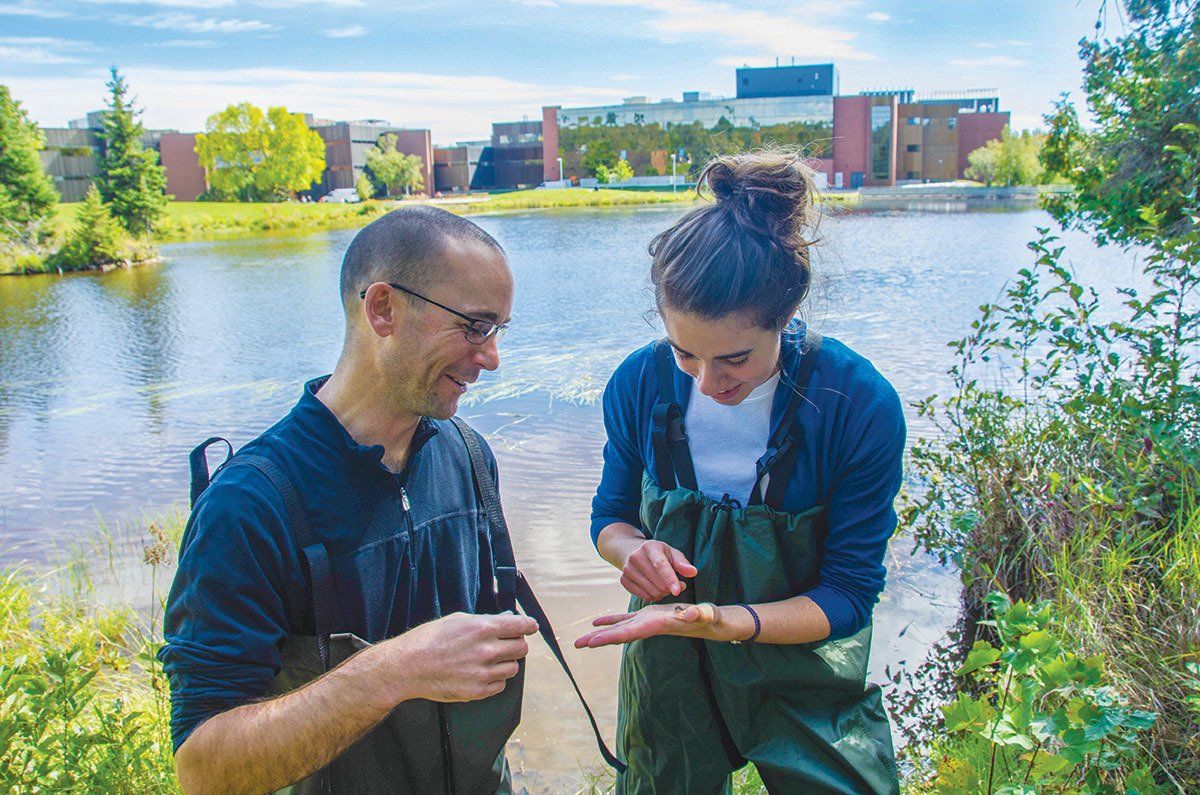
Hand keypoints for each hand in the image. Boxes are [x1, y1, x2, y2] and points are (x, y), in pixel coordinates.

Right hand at [377, 612, 537, 704]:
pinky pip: (500, 685)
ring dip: (506, 663)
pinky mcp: (478, 691)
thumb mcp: (457, 619)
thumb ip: (484, 621)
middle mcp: (487, 650)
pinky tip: (480, 673)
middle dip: (516, 644)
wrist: (408, 667)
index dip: (529, 625)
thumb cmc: (429, 640)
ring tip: (489, 660)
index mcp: (483, 628)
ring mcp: (483, 673)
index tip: (531, 626)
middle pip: (521, 648)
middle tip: (507, 644)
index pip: (520, 625)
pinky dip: (495, 679)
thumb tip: (503, 621)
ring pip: (513, 668)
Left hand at [574, 603, 720, 648]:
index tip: (592, 642)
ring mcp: (647, 622)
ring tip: (581, 638)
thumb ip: (699, 614)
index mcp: (656, 626)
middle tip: (576, 645)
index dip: (610, 636)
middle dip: (598, 639)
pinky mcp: (648, 616)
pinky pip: (625, 618)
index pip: (629, 633)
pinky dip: (611, 619)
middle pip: (618, 634)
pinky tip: (598, 621)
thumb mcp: (706, 614)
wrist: (713, 623)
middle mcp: (648, 627)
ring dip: (600, 632)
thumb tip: (690, 613)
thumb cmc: (711, 619)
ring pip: (619, 628)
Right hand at [617, 539, 698, 600]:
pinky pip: (643, 596)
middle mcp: (636, 557)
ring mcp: (627, 569)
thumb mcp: (671, 553)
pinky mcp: (624, 580)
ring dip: (663, 594)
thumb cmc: (658, 554)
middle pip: (658, 583)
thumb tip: (693, 572)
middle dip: (670, 588)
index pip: (661, 565)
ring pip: (652, 592)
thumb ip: (682, 563)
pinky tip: (655, 589)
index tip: (678, 590)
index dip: (670, 579)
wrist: (632, 552)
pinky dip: (653, 596)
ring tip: (665, 586)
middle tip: (675, 585)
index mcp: (650, 547)